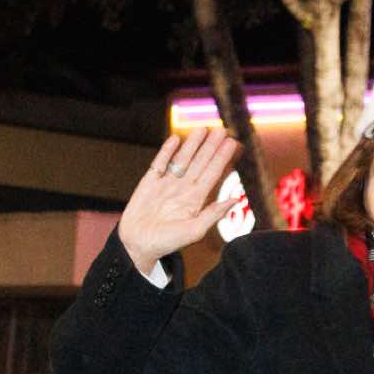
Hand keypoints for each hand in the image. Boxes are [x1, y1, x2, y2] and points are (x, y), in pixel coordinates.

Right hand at [117, 129, 243, 275]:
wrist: (138, 245)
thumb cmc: (168, 242)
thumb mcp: (195, 230)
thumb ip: (213, 213)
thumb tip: (235, 199)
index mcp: (196, 199)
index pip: (213, 174)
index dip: (222, 158)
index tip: (232, 143)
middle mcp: (183, 188)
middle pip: (200, 162)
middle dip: (211, 146)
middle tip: (221, 129)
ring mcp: (167, 183)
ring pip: (182, 159)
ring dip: (192, 144)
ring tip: (203, 129)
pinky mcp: (149, 182)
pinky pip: (160, 163)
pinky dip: (167, 151)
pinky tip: (176, 139)